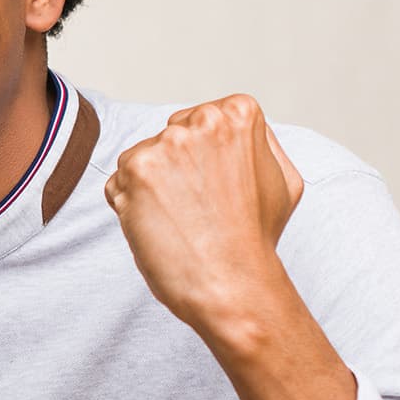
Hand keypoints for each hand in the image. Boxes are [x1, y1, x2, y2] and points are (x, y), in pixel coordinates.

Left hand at [101, 93, 304, 339]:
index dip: (204, 160)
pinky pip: (117, 183)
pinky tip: (161, 227)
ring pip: (141, 160)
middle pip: (169, 137)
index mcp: (238, 113)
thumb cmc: (256, 239)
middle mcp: (203, 119)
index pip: (199, 121)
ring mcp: (167, 143)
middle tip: (201, 209)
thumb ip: (257, 143)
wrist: (233, 285)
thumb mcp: (283, 179)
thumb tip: (231, 127)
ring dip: (151, 190)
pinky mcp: (136, 170)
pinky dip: (129, 207)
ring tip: (182, 221)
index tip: (218, 189)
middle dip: (175, 170)